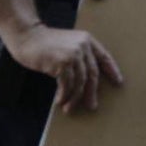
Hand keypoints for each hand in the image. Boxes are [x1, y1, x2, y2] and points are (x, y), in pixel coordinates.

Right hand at [8, 24, 123, 112]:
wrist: (27, 37)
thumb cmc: (45, 44)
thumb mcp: (67, 45)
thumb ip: (79, 56)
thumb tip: (86, 82)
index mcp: (87, 40)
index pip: (104, 57)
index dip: (112, 70)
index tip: (118, 82)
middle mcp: (83, 46)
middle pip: (92, 74)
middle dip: (91, 92)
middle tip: (92, 106)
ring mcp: (73, 54)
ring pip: (80, 82)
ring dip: (74, 98)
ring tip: (69, 108)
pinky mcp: (62, 63)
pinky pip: (67, 84)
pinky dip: (64, 95)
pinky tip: (60, 101)